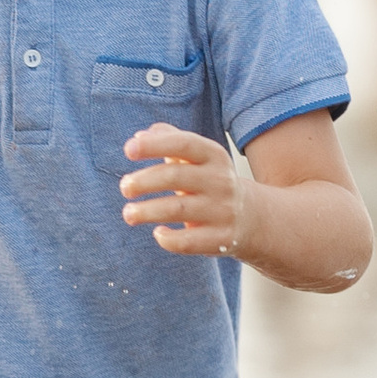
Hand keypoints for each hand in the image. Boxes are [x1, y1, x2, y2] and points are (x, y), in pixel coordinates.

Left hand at [120, 122, 243, 258]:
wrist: (251, 217)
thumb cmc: (209, 181)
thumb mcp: (197, 157)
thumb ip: (170, 140)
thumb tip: (139, 135)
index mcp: (214, 155)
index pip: (184, 144)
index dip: (154, 145)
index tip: (128, 150)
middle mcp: (221, 181)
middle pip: (175, 177)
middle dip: (144, 181)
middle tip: (125, 187)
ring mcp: (223, 211)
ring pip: (177, 209)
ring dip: (146, 211)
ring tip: (128, 213)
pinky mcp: (221, 239)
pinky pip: (188, 242)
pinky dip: (168, 239)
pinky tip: (158, 233)